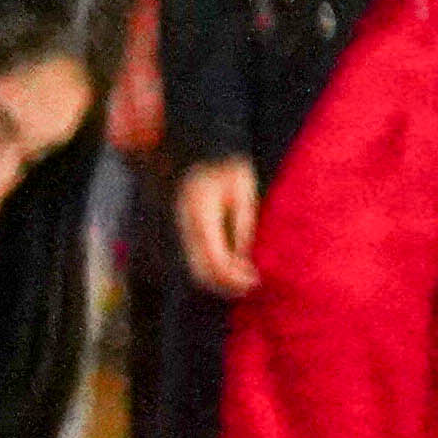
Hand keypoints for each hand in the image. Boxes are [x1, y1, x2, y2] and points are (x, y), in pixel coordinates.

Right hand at [177, 155, 263, 300]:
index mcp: (201, 216)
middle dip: (225, 283)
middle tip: (250, 285)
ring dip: (219, 279)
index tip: (254, 280)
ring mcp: (183, 230)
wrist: (199, 152)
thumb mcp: (243, 191)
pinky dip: (214, 267)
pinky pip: (197, 257)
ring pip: (196, 267)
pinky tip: (233, 265)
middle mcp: (187, 227)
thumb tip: (244, 256)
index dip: (233, 276)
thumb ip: (243, 224)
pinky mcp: (187, 230)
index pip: (214, 258)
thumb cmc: (226, 166)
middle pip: (201, 270)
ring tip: (244, 278)